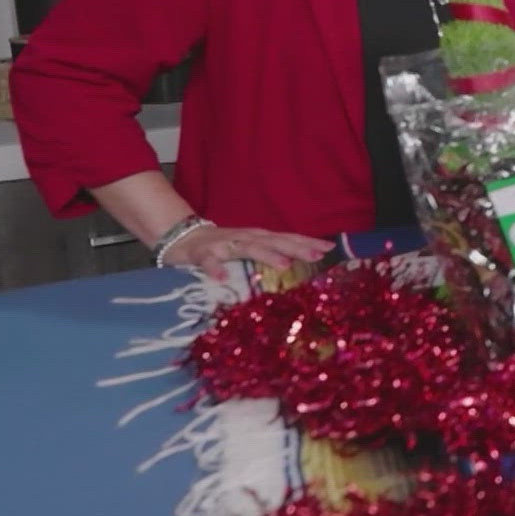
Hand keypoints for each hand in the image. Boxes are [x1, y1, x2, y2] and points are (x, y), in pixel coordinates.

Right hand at [163, 225, 332, 279]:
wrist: (184, 237)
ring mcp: (225, 244)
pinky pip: (210, 261)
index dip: (308, 242)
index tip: (330, 248)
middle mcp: (246, 237)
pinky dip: (215, 269)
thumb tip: (300, 261)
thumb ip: (272, 252)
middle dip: (296, 247)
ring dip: (266, 255)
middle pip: (275, 241)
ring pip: (248, 248)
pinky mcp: (203, 253)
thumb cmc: (225, 246)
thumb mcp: (251, 247)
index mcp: (260, 237)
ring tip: (284, 265)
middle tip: (316, 256)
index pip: (288, 238)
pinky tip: (222, 278)